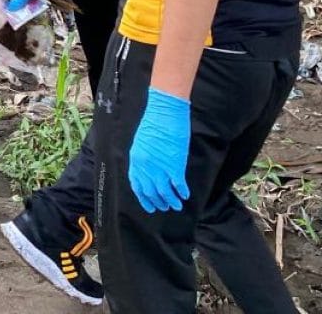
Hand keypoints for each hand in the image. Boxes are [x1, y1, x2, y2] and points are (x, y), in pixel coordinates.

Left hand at [129, 88, 190, 212]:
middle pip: (151, 191)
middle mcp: (146, 166)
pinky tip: (185, 195)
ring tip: (177, 205)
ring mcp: (160, 167)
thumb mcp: (142, 142)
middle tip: (165, 207)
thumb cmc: (154, 124)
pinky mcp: (174, 165)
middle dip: (158, 202)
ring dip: (171, 201)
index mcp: (136, 159)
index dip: (143, 198)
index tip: (149, 207)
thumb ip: (143, 158)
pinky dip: (181, 192)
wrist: (164, 113)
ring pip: (165, 192)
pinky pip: (178, 185)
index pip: (137, 185)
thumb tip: (149, 172)